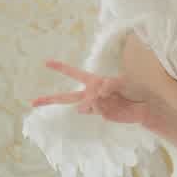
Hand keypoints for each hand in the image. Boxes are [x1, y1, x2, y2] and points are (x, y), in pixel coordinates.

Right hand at [31, 60, 155, 124]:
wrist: (144, 105)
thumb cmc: (134, 89)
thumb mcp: (123, 81)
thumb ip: (110, 84)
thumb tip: (97, 93)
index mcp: (93, 81)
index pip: (74, 73)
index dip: (61, 67)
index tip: (46, 62)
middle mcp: (90, 93)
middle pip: (67, 97)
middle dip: (50, 98)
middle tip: (32, 102)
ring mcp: (95, 105)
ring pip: (82, 104)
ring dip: (96, 97)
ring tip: (111, 94)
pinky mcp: (101, 114)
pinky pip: (98, 107)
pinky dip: (106, 103)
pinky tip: (114, 102)